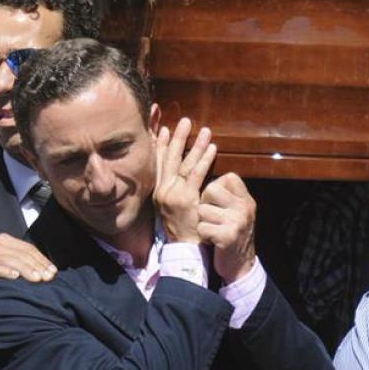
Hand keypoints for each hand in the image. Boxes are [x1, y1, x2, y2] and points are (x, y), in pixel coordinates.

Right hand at [0, 233, 55, 311]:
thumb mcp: (13, 269)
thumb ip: (28, 266)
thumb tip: (52, 271)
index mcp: (5, 241)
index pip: (28, 249)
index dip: (42, 260)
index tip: (53, 273)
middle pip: (20, 254)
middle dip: (36, 266)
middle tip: (47, 278)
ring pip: (8, 259)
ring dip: (24, 269)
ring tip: (36, 279)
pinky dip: (3, 271)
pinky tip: (14, 277)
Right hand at [153, 117, 216, 242]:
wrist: (183, 248)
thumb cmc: (180, 227)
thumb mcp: (168, 206)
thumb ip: (170, 188)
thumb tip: (174, 171)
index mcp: (156, 191)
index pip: (157, 162)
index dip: (161, 144)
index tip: (166, 128)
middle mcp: (162, 190)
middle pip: (169, 158)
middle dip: (178, 138)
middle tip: (186, 121)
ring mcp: (173, 194)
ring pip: (185, 163)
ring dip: (195, 145)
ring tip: (205, 131)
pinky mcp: (187, 198)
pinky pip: (197, 175)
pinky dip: (205, 160)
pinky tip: (212, 148)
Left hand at [198, 173, 255, 283]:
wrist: (241, 266)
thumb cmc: (232, 234)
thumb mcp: (238, 211)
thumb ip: (228, 194)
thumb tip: (206, 169)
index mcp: (246, 199)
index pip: (227, 177)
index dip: (216, 187)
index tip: (217, 202)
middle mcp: (244, 207)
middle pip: (211, 189)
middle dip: (205, 203)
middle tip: (213, 218)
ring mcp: (237, 221)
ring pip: (203, 209)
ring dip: (202, 222)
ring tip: (212, 230)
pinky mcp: (227, 236)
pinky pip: (202, 227)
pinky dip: (203, 235)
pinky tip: (211, 240)